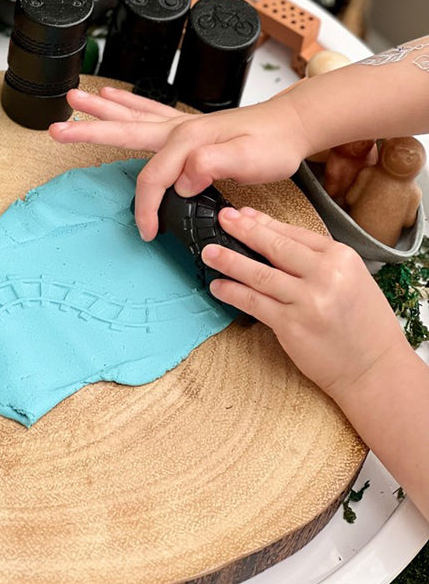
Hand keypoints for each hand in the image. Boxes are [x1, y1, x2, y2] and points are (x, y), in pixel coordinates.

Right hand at [49, 86, 311, 239]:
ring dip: (101, 108)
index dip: (146, 207)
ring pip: (131, 114)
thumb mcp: (250, 159)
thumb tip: (184, 178)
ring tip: (74, 98)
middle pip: (124, 129)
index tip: (148, 230)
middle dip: (88, 130)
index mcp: (189, 141)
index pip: (153, 178)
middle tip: (57, 129)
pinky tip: (116, 97)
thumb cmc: (273, 144)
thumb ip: (214, 163)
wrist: (292, 126)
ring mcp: (182, 124)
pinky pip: (148, 112)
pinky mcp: (188, 126)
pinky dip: (128, 104)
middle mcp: (180, 129)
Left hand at [202, 207, 410, 402]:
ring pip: (259, 274)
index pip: (295, 233)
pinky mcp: (292, 325)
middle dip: (244, 230)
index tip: (243, 214)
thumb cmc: (363, 325)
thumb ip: (316, 260)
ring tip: (209, 252)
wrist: (375, 369)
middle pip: (275, 246)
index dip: (264, 222)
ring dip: (229, 261)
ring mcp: (308, 301)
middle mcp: (326, 275)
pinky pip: (254, 303)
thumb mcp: (350, 280)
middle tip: (222, 219)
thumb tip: (272, 236)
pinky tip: (218, 286)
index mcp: (342, 258)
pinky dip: (233, 292)